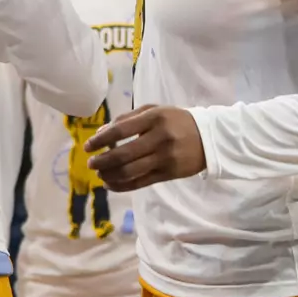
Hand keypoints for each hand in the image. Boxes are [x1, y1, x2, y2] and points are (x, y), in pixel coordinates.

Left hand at [85, 106, 206, 190]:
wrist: (210, 138)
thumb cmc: (176, 121)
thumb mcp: (154, 111)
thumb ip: (126, 119)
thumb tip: (100, 133)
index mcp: (154, 118)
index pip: (120, 130)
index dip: (100, 140)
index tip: (87, 147)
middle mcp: (159, 138)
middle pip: (123, 154)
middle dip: (102, 161)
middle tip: (91, 164)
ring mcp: (165, 158)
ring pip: (130, 172)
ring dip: (110, 175)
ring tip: (100, 174)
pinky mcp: (169, 174)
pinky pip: (141, 183)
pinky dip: (122, 185)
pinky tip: (111, 184)